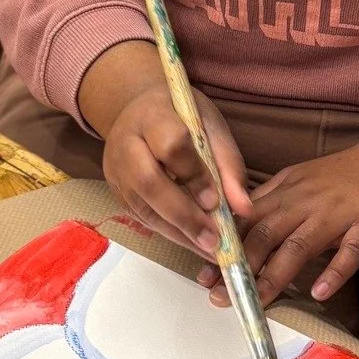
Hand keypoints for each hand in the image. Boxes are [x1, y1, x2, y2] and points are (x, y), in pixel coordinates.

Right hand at [80, 42, 250, 259]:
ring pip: (142, 206)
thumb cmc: (182, 115)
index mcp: (151, 115)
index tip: (216, 202)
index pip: (170, 145)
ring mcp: (115, 168)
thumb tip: (244, 209)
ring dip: (178, 232)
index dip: (193, 175)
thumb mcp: (210, 126)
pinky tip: (193, 243)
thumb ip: (227, 164)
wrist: (141, 109)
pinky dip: (170, 232)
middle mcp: (125, 141)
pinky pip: (141, 216)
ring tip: (208, 250)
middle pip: (147, 181)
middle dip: (183, 215)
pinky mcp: (115, 189)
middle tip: (213, 241)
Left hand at [198, 137, 358, 306]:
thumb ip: (272, 202)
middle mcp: (306, 200)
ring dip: (275, 275)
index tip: (205, 272)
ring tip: (256, 301)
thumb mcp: (303, 181)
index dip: (225, 246)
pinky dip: (334, 272)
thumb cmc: (347, 178)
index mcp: (287, 190)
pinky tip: (320, 292)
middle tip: (220, 294)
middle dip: (240, 266)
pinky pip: (350, 252)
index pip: (247, 218)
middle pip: (266, 233)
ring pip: (300, 245)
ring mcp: (338, 214)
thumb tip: (236, 225)